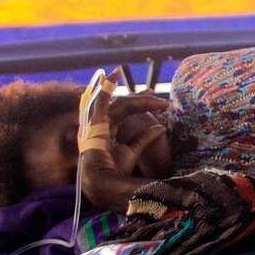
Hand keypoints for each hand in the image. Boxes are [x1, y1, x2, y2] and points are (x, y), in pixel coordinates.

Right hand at [80, 79, 169, 209]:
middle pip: (123, 105)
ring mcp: (95, 121)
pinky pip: (101, 98)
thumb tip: (161, 128)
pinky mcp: (93, 120)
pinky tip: (115, 73)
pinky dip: (107, 84)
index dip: (139, 103)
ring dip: (141, 101)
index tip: (155, 100)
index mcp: (106, 131)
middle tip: (160, 99)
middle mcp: (99, 124)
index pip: (123, 111)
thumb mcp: (133, 151)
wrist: (104, 181)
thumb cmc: (114, 170)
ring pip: (120, 103)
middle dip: (142, 99)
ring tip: (160, 102)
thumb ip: (145, 138)